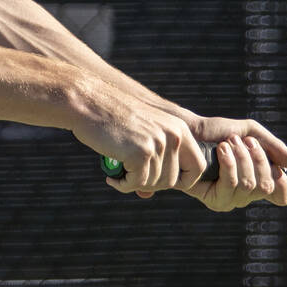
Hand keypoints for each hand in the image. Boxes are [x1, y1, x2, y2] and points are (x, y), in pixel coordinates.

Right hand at [74, 87, 211, 196]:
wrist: (88, 101)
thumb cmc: (111, 117)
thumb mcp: (146, 129)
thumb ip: (160, 152)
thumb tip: (166, 185)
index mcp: (179, 128)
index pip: (197, 166)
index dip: (183, 181)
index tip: (162, 183)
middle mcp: (174, 135)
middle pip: (173, 180)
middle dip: (152, 185)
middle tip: (131, 179)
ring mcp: (158, 143)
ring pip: (154, 183)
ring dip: (134, 183)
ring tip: (118, 173)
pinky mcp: (141, 152)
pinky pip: (136, 183)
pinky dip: (123, 185)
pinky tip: (112, 177)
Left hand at [180, 117, 286, 210]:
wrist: (189, 130)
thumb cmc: (217, 132)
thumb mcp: (250, 132)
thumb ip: (274, 147)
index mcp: (258, 180)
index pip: (282, 194)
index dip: (282, 179)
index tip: (273, 161)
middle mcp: (246, 195)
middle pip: (268, 186)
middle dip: (257, 158)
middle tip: (243, 142)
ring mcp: (231, 200)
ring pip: (250, 184)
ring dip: (241, 157)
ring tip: (227, 143)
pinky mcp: (215, 200)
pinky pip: (232, 184)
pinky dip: (229, 162)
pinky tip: (221, 151)